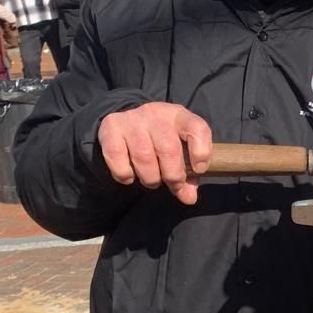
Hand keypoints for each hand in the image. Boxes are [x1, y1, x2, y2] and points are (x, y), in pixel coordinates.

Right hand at [96, 102, 212, 205]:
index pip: (197, 128)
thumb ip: (188, 175)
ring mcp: (132, 119)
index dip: (201, 152)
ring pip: (144, 156)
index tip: (198, 169)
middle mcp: (156, 113)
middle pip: (168, 148)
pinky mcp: (111, 127)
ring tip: (152, 181)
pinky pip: (117, 156)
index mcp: (179, 116)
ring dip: (150, 178)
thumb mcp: (179, 152)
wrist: (126, 124)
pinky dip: (125, 174)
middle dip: (173, 175)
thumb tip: (188, 198)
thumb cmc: (160, 141)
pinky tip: (129, 176)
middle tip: (173, 184)